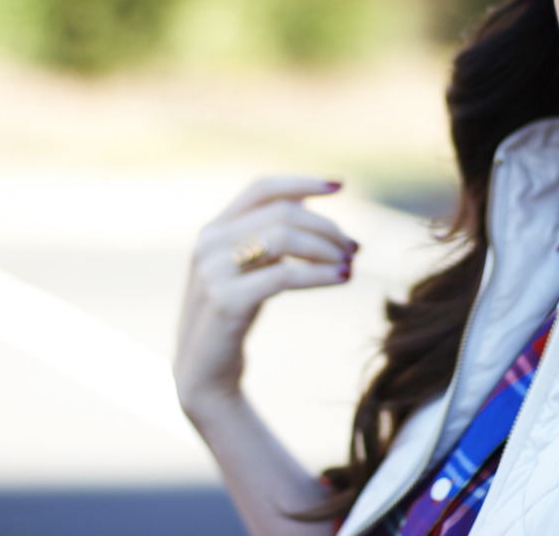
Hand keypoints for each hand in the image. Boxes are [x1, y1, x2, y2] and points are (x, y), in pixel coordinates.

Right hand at [174, 176, 358, 426]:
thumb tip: (311, 204)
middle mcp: (209, 243)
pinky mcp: (225, 300)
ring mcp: (213, 271)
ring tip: (349, 264)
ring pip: (284, 238)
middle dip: (326, 226)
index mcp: (214, 229)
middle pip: (282, 213)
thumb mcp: (250, 269)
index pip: (262, 188)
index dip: (302, 182)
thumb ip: (270, 237)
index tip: (341, 186)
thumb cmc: (233, 317)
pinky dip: (319, 274)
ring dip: (326, 248)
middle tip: (354, 247)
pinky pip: (283, 275)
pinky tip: (342, 279)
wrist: (204, 374)